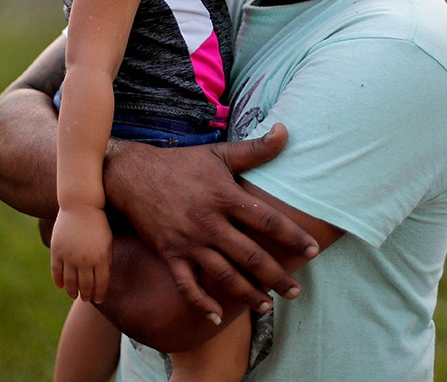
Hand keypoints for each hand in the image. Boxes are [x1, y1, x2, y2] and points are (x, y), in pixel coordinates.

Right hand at [49, 206, 112, 303]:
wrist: (81, 205)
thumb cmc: (98, 222)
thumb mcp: (108, 240)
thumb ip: (107, 259)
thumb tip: (103, 277)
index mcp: (101, 257)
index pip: (101, 282)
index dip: (99, 293)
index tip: (99, 299)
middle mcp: (85, 259)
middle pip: (85, 284)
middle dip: (86, 294)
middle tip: (86, 299)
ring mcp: (69, 256)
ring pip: (70, 281)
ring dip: (72, 290)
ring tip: (73, 295)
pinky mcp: (57, 250)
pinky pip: (56, 271)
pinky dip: (58, 280)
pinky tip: (60, 286)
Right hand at [104, 124, 318, 320]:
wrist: (133, 175)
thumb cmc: (181, 164)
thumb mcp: (219, 153)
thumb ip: (255, 149)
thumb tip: (286, 131)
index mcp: (225, 197)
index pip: (266, 220)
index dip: (292, 236)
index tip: (313, 250)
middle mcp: (209, 223)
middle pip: (250, 256)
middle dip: (276, 276)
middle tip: (296, 292)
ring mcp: (189, 241)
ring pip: (224, 276)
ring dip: (248, 295)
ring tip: (268, 307)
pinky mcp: (170, 254)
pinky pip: (187, 285)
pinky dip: (201, 303)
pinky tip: (215, 316)